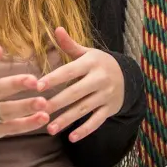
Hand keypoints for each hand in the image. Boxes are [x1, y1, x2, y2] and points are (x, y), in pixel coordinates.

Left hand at [38, 27, 125, 142]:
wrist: (128, 76)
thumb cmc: (99, 63)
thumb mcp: (87, 53)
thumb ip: (69, 45)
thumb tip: (56, 28)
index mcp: (91, 63)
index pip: (69, 71)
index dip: (53, 78)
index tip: (37, 86)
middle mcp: (99, 80)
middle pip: (75, 93)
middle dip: (56, 102)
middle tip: (39, 110)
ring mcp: (105, 96)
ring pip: (83, 109)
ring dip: (66, 120)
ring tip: (49, 129)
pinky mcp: (109, 110)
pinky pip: (96, 121)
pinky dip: (85, 130)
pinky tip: (71, 138)